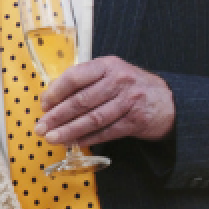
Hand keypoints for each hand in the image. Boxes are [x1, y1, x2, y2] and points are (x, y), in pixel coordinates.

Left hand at [38, 55, 175, 146]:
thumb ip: (83, 82)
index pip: (75, 77)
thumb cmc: (128, 86)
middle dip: (57, 117)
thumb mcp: (108, 74)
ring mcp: (129, 101)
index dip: (55, 92)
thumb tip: (50, 100)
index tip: (43, 106)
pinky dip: (88, 139)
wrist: (167, 101)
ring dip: (69, 131)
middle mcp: (119, 81)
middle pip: (81, 101)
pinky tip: (74, 143)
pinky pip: (106, 132)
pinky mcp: (135, 120)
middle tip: (41, 128)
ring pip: (93, 119)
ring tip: (52, 138)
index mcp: (107, 65)